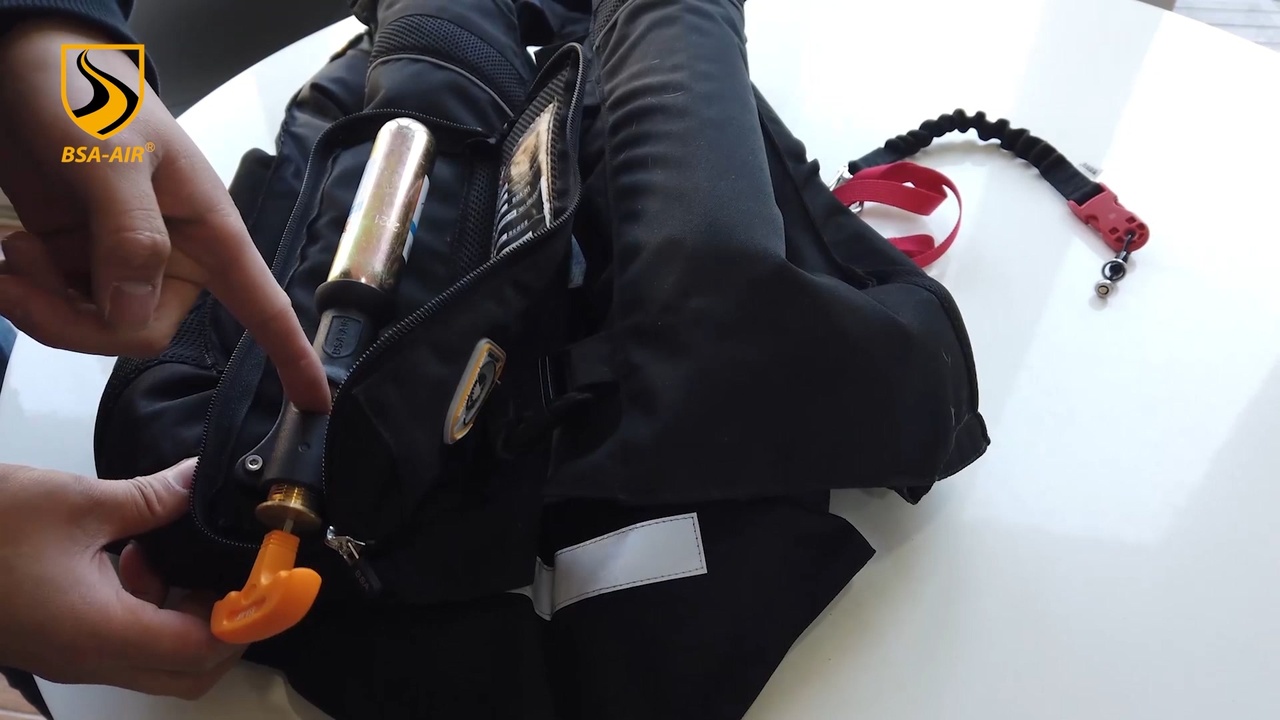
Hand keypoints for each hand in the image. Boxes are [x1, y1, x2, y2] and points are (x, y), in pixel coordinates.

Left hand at [0, 18, 329, 412]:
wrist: (23, 62)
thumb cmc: (83, 91)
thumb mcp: (109, 156)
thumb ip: (129, 236)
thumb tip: (131, 315)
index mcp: (206, 230)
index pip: (262, 304)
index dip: (293, 355)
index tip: (316, 405)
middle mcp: (172, 254)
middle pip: (143, 332)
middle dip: (80, 322)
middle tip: (24, 279)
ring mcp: (122, 260)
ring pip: (97, 327)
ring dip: (45, 304)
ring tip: (14, 255)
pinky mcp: (79, 260)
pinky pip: (64, 308)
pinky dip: (30, 292)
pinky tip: (12, 253)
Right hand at [0, 458, 244, 698]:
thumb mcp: (78, 503)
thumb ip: (153, 499)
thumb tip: (202, 481)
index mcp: (103, 633)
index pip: (207, 649)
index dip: (249, 615)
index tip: (271, 575)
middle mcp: (92, 660)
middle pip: (190, 671)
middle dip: (227, 624)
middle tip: (235, 570)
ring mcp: (73, 659)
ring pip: (159, 661)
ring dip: (184, 615)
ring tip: (170, 553)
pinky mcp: (59, 646)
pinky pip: (125, 644)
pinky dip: (148, 610)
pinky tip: (133, 557)